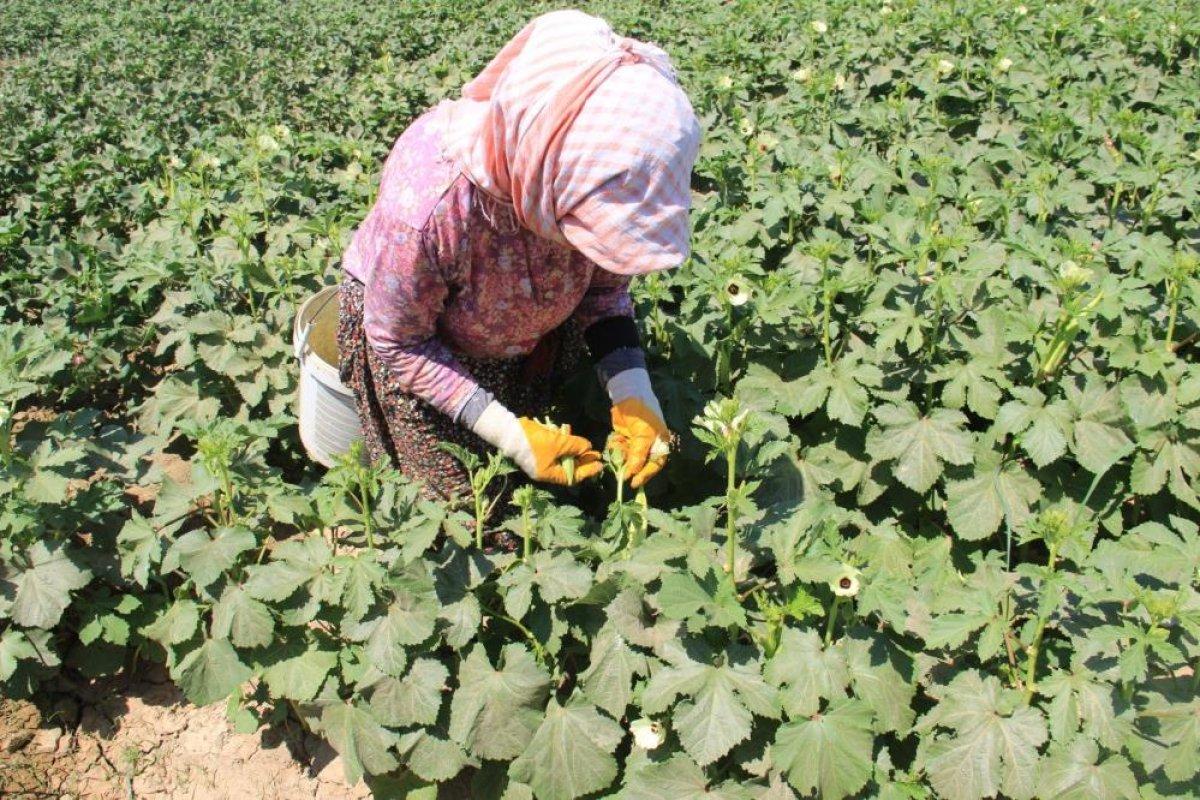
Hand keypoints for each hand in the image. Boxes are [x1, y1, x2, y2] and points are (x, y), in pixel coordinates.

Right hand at [515, 417, 602, 484]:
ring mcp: (540, 459)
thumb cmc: (534, 441)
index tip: (599, 464)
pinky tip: (567, 432)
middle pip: (568, 467)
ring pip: (562, 456)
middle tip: (595, 452)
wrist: (509, 431)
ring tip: (584, 443)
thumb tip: (588, 448)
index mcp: (549, 474)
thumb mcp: (558, 443)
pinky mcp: (537, 449)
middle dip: (582, 459)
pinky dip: (562, 442)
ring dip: (573, 449)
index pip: (572, 476)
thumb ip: (575, 446)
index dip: (587, 470)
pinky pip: (554, 448)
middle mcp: (545, 470)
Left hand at [607, 369, 669, 488]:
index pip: (654, 465)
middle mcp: (649, 445)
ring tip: (618, 442)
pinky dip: (615, 446)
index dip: (645, 475)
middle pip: (639, 463)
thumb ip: (638, 455)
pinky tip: (615, 437)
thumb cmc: (641, 413)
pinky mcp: (625, 438)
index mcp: (660, 444)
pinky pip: (619, 449)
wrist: (628, 394)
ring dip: (620, 454)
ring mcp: (636, 442)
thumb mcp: (643, 435)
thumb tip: (632, 473)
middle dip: (629, 465)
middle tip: (620, 470)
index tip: (633, 483)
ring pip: (627, 457)